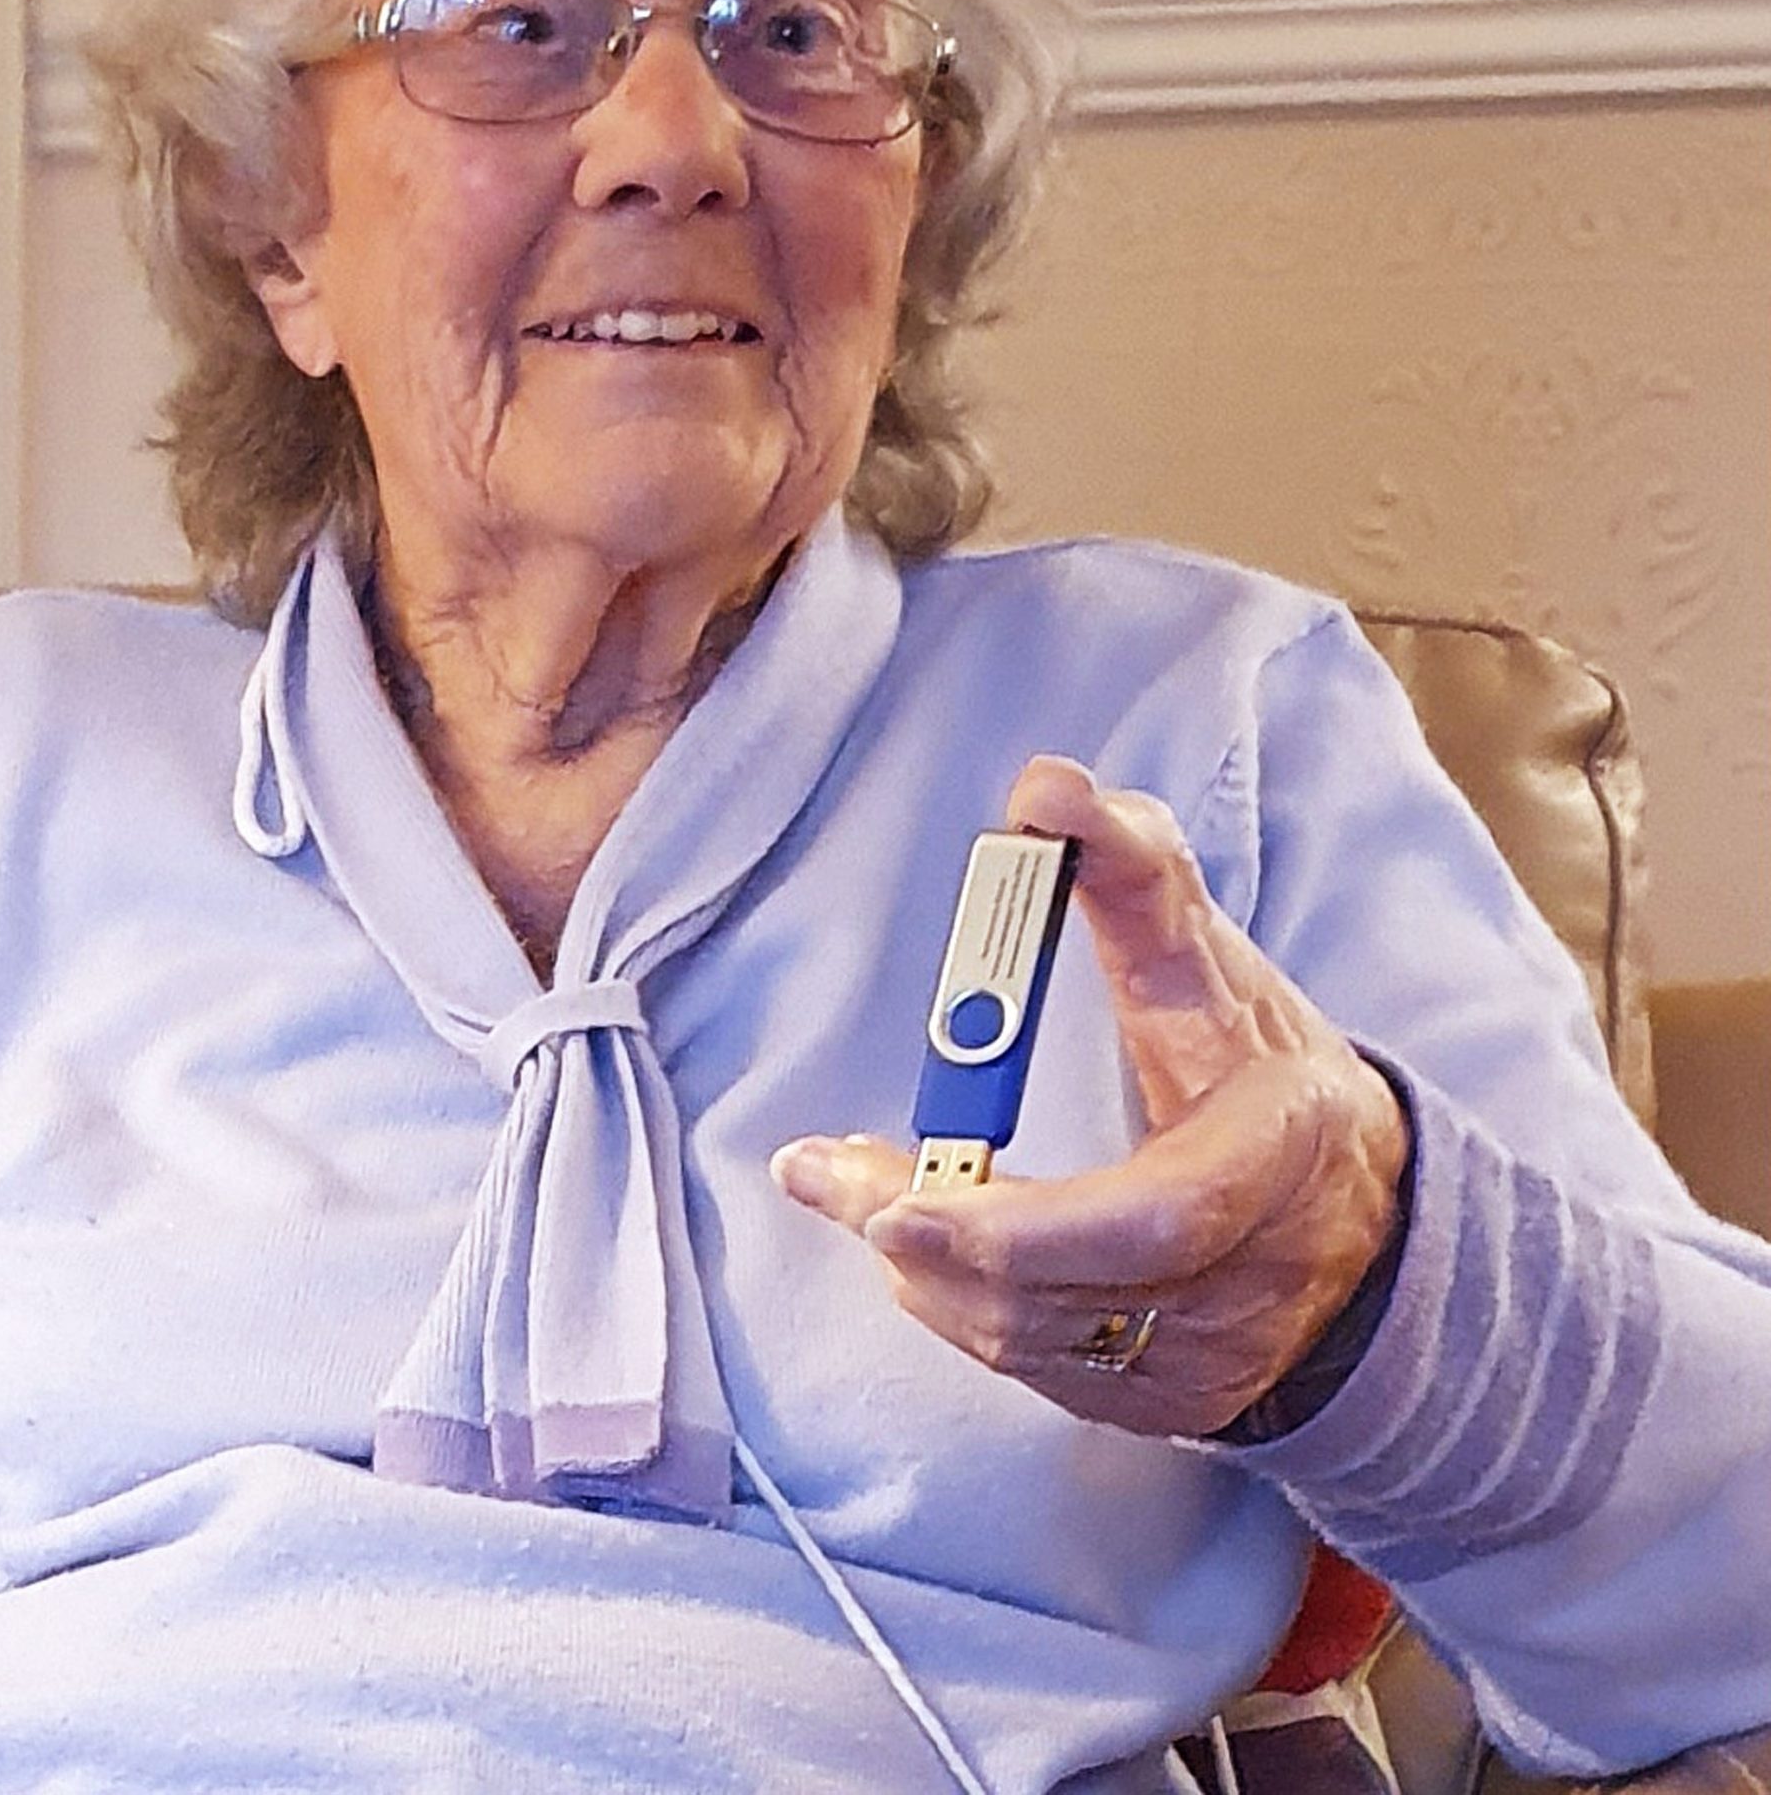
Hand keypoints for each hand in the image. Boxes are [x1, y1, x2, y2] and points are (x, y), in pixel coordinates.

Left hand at [773, 756, 1409, 1436]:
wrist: (1361, 1222)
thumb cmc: (1261, 1067)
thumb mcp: (1211, 960)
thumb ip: (1130, 869)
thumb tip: (1046, 786)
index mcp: (1275, 1154)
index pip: (1155, 1219)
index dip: (1024, 1230)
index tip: (898, 1205)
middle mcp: (1249, 1278)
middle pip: (1070, 1300)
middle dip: (936, 1246)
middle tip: (831, 1179)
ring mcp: (1210, 1360)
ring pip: (1037, 1345)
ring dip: (929, 1271)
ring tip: (856, 1190)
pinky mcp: (1166, 1406)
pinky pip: (1040, 1375)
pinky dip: (962, 1310)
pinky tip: (918, 1248)